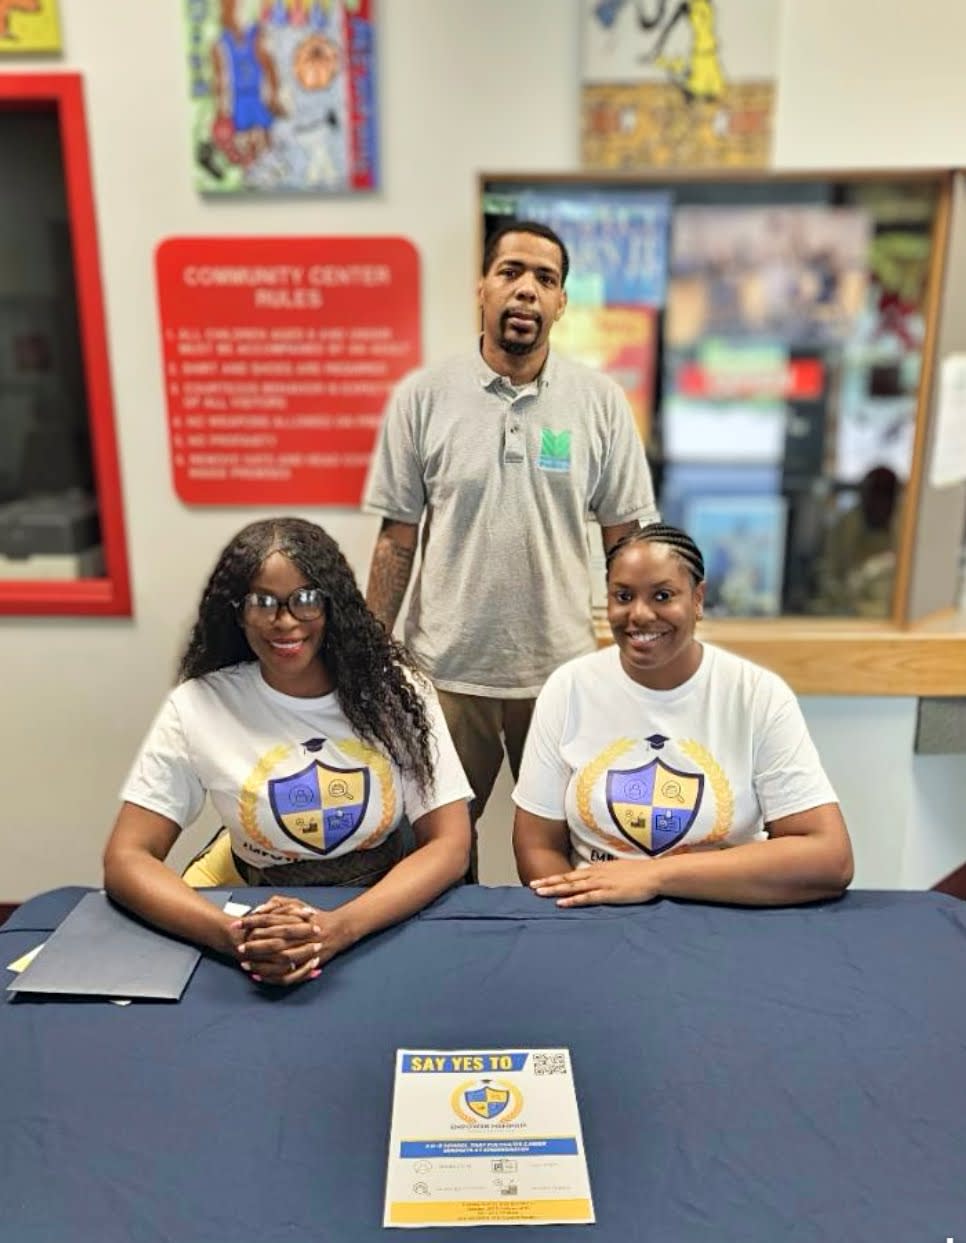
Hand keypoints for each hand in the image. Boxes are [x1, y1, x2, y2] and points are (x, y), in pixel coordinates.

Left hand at [229, 896, 355, 986]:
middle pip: (273, 940)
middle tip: (240, 947)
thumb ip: (279, 903)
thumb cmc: (315, 917)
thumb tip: (260, 908)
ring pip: (279, 959)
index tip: (237, 924)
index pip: (269, 919)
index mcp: (296, 918)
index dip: (252, 922)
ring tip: (245, 964)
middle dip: (254, 945)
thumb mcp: (298, 904)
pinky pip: (287, 973)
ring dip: (261, 963)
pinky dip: (272, 976)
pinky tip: (259, 976)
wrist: (338, 929)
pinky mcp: (306, 963)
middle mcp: (300, 934)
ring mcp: (304, 950)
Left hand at [529, 860, 660, 907]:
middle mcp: (595, 875)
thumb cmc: (638, 874)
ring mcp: (601, 884)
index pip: (571, 875)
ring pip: (572, 887)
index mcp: (597, 870)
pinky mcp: (608, 894)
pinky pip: (586, 898)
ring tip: (539, 892)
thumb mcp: (617, 872)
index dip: (555, 878)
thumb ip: (604, 876)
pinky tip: (561, 903)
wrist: (654, 874)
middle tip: (531, 885)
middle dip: (549, 882)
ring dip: (555, 890)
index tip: (541, 880)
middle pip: (567, 879)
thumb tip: (594, 881)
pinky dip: (572, 900)